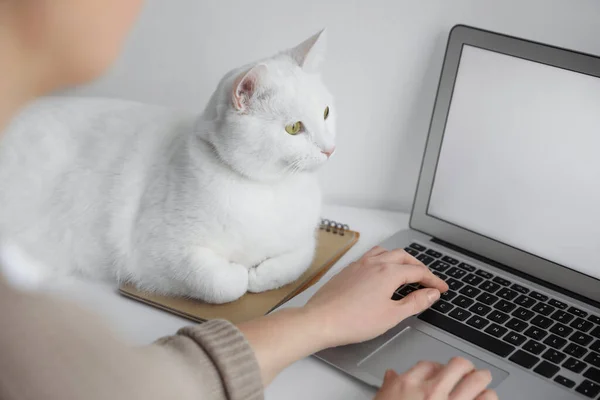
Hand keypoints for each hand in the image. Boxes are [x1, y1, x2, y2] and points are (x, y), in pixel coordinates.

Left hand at [304, 246, 448, 347]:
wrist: (321, 321)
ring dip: (399, 259)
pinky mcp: (347, 270)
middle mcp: (373, 263)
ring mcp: (358, 264)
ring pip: (385, 252)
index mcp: (387, 272)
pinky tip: (381, 272)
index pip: (418, 271)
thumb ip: (415, 302)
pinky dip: (382, 260)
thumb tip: (431, 294)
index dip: (433, 279)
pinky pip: (370, 256)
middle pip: (403, 256)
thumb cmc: (353, 321)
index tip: (441, 288)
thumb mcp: (392, 315)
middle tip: (427, 279)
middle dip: (419, 266)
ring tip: (406, 271)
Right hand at [374, 358, 496, 399]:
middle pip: (459, 366)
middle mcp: (432, 392)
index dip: (438, 367)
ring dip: (483, 385)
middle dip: (467, 369)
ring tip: (483, 388)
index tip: (440, 372)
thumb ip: (389, 387)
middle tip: (469, 374)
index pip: (430, 365)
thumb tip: (391, 376)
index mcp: (409, 385)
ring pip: (479, 382)